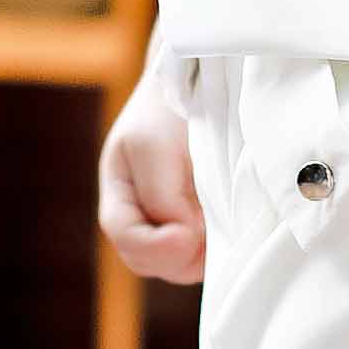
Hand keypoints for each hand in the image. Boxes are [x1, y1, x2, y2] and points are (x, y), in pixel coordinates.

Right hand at [99, 81, 207, 283]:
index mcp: (119, 194)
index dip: (156, 246)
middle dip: (180, 254)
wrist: (201, 84)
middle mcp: (139, 217)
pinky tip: (228, 220)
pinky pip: (203, 254)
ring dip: (201, 252)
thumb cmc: (169, 108)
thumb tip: (184, 236)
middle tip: (210, 229)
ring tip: (219, 218)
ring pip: (179, 264)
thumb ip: (162, 197)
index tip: (190, 233)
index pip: (127, 238)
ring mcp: (169, 226)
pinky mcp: (200, 227)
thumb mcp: (155, 145)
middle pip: (150, 261)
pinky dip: (217, 246)